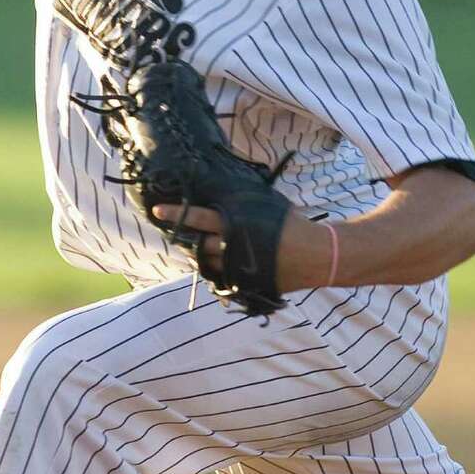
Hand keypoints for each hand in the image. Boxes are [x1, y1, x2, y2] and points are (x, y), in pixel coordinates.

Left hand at [153, 203, 328, 293]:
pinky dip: (216, 272)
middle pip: (197, 245)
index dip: (177, 213)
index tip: (158, 210)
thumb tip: (227, 190)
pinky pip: (221, 279)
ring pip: (207, 264)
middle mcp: (233, 246)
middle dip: (186, 240)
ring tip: (196, 250)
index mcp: (236, 223)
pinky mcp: (244, 284)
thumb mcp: (268, 205)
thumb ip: (245, 202)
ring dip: (199, 257)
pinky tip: (216, 266)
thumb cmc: (292, 225)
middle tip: (177, 234)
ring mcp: (237, 268)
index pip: (198, 217)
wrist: (317, 254)